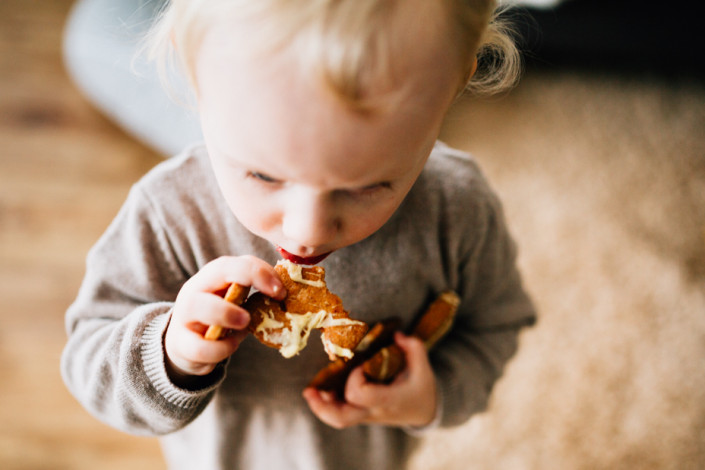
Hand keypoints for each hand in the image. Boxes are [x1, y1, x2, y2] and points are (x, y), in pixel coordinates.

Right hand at [165, 256, 284, 382]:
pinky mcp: (180, 342)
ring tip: (245, 324)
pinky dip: (220, 349)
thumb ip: (255, 297)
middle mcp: (196, 289)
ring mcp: (184, 314)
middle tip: (271, 300)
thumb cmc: (220, 319)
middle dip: (247, 279)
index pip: (236, 262)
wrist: (187, 346)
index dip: (261, 272)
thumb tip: (287, 300)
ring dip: (226, 314)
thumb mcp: (236, 303)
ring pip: (198, 305)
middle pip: (215, 270)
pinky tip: (230, 346)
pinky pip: (198, 346)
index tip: (281, 292)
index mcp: (213, 276)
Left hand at [302, 332, 436, 428]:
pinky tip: (321, 391)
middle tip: (309, 390)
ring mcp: (365, 416)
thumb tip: (397, 335)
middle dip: (322, 406)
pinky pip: (339, 415)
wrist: (424, 411)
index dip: (355, 379)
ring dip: (321, 406)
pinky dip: (327, 405)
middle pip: (341, 418)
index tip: (361, 366)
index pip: (361, 395)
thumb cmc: (421, 387)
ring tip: (310, 391)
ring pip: (337, 420)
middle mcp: (373, 411)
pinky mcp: (360, 414)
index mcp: (387, 400)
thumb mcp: (423, 366)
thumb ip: (413, 347)